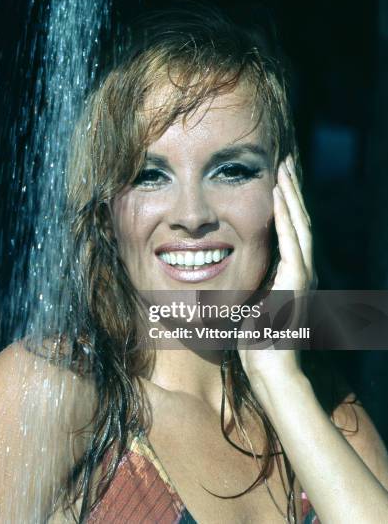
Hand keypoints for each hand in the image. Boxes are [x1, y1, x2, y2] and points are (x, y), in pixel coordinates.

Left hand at [238, 154, 316, 396]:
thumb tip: (225, 262)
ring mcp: (302, 275)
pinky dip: (288, 218)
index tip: (276, 175)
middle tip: (285, 159)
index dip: (285, 200)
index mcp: (289, 270)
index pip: (289, 227)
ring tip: (285, 166)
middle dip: (291, 188)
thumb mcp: (250, 300)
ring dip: (292, 194)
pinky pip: (293, 243)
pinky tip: (280, 196)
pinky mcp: (297, 283)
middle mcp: (301, 268)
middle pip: (299, 219)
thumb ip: (247, 279)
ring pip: (300, 224)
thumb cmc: (255, 339)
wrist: (269, 369)